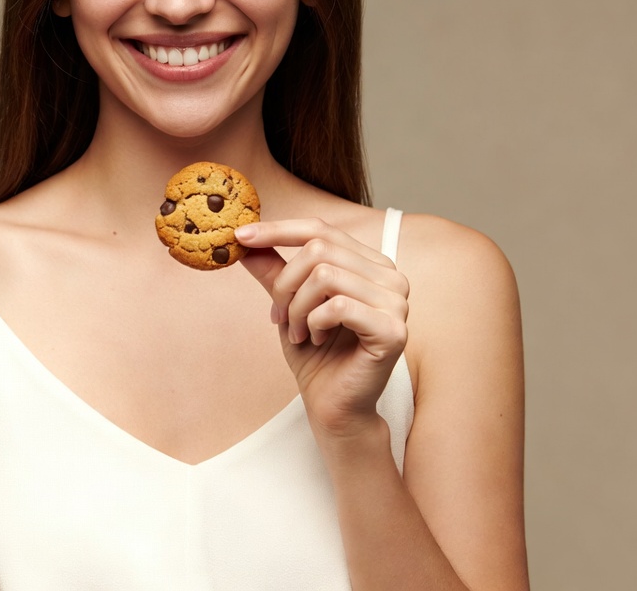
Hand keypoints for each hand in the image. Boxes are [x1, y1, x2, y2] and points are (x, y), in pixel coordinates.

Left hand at [235, 218, 408, 437]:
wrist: (333, 406)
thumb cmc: (316, 354)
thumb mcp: (288, 303)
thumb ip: (273, 270)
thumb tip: (245, 240)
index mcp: (369, 262)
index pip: (321, 229)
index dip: (278, 229)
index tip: (240, 236)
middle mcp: (389, 275)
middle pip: (319, 249)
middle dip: (285, 283)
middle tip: (277, 315)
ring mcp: (396, 302)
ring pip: (325, 276)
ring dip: (298, 308)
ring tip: (298, 332)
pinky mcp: (393, 329)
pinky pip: (338, 306)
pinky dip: (314, 322)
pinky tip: (316, 339)